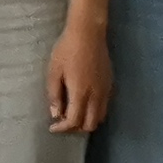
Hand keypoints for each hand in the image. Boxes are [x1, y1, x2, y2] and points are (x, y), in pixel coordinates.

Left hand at [47, 18, 112, 136]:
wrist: (88, 33)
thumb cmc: (66, 50)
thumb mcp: (54, 71)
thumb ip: (55, 95)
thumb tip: (56, 115)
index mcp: (81, 93)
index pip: (75, 121)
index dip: (63, 128)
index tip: (52, 127)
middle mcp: (97, 96)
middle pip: (90, 124)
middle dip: (76, 128)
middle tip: (63, 122)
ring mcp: (106, 90)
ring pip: (100, 117)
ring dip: (86, 120)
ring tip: (72, 113)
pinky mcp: (110, 84)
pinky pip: (104, 106)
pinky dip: (94, 112)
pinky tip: (83, 103)